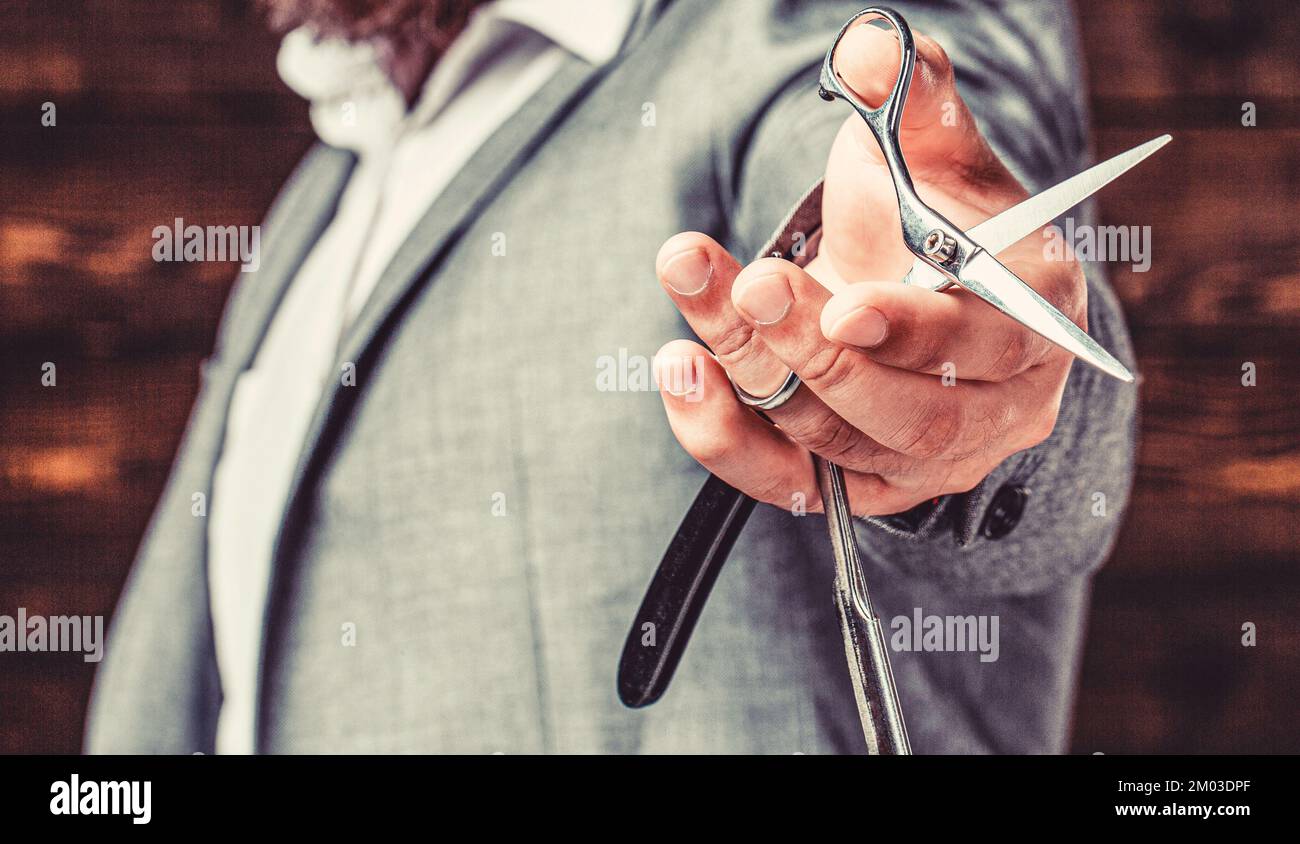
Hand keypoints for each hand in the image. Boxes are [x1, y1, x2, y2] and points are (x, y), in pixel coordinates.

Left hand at [652, 23, 1084, 515]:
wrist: (914, 286)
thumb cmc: (936, 219)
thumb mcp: (931, 151)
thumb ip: (913, 98)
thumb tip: (868, 50)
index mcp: (1033, 317)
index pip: (988, 344)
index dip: (914, 333)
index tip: (841, 305)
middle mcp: (997, 407)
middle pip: (909, 410)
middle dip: (813, 352)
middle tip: (748, 285)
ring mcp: (930, 459)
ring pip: (840, 444)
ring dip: (757, 375)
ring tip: (696, 296)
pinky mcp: (862, 486)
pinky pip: (791, 484)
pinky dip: (724, 437)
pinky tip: (681, 371)